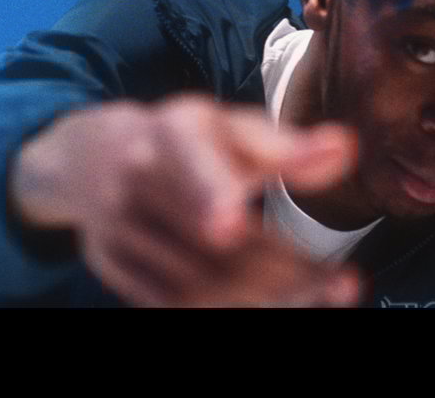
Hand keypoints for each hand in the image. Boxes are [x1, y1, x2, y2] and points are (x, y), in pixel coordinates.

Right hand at [10, 94, 360, 306]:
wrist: (88, 157)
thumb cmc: (179, 140)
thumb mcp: (223, 126)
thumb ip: (282, 144)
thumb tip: (346, 148)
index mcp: (168, 134)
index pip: (189, 159)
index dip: (206, 189)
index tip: (228, 222)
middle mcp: (136, 179)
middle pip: (207, 237)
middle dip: (280, 268)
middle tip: (341, 284)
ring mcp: (119, 229)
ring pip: (196, 280)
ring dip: (267, 297)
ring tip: (323, 294)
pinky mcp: (113, 266)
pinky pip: (174, 302)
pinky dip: (230, 308)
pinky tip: (276, 304)